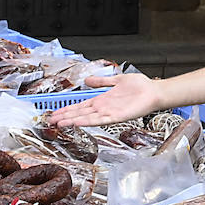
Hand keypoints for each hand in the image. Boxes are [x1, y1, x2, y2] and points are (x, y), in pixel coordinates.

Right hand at [44, 72, 162, 126]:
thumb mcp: (116, 80)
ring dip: (72, 121)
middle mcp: (103, 108)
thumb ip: (101, 81)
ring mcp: (109, 113)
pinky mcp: (117, 117)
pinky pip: (100, 120)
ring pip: (86, 118)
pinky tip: (78, 123)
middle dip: (65, 117)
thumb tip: (87, 80)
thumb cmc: (139, 86)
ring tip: (59, 124)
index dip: (67, 109)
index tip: (55, 113)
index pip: (80, 106)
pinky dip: (88, 122)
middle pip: (79, 113)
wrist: (154, 92)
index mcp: (101, 100)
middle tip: (50, 122)